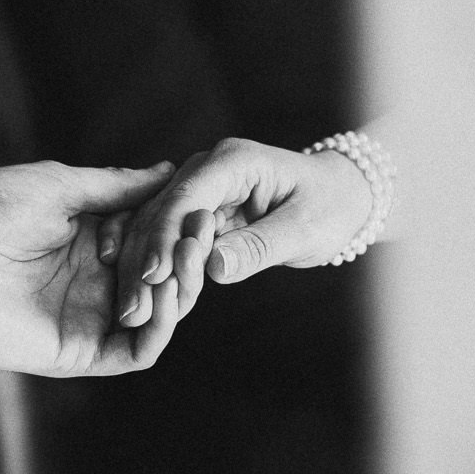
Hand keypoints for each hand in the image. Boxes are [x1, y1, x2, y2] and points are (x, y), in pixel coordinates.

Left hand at [0, 161, 189, 376]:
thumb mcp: (59, 186)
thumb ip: (116, 187)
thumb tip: (170, 172)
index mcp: (93, 241)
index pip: (156, 238)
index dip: (180, 225)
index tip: (201, 205)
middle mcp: (96, 282)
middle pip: (165, 278)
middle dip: (187, 257)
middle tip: (202, 235)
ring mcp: (90, 319)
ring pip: (159, 316)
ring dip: (181, 290)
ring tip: (186, 261)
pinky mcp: (80, 353)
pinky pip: (136, 351)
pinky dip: (160, 328)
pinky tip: (167, 297)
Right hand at [112, 138, 373, 326]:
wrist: (341, 199)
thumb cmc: (330, 207)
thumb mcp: (303, 230)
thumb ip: (259, 247)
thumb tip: (213, 267)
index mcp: (234, 161)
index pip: (187, 197)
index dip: (165, 237)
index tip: (152, 276)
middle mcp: (207, 170)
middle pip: (161, 213)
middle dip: (144, 259)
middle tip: (134, 308)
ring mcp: (198, 190)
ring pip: (155, 230)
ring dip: (142, 269)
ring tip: (135, 312)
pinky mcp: (197, 214)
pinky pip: (168, 243)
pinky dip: (157, 270)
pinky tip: (146, 300)